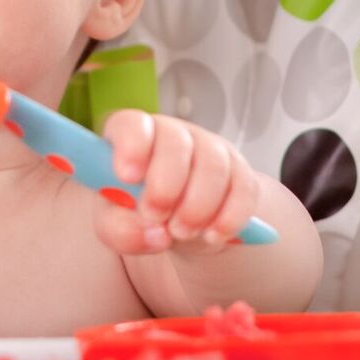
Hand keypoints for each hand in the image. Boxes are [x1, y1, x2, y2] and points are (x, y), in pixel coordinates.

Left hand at [95, 110, 258, 255]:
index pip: (132, 123)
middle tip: (157, 218)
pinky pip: (243, 189)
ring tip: (181, 233)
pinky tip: (212, 236)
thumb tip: (154, 235)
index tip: (128, 177)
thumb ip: (120, 229)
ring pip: (212, 165)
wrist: (179, 225)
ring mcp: (208, 149)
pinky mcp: (239, 172)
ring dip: (197, 206)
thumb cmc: (138, 214)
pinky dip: (229, 217)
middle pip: (176, 143)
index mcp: (132, 136)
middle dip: (166, 186)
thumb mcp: (116, 225)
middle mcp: (172, 134)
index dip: (132, 146)